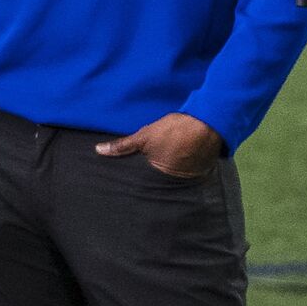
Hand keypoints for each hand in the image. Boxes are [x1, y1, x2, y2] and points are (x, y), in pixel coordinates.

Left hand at [95, 113, 223, 177]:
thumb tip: (98, 151)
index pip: (144, 183)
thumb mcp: (145, 136)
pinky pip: (189, 171)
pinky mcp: (202, 170)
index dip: (138, 179)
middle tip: (147, 170)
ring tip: (164, 165)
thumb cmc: (174, 130)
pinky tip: (181, 159)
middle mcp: (175, 182)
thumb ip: (122, 146)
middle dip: (153, 178)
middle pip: (160, 181)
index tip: (130, 179)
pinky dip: (185, 166)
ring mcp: (190, 177)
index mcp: (159, 176)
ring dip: (171, 171)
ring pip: (175, 176)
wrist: (208, 121)